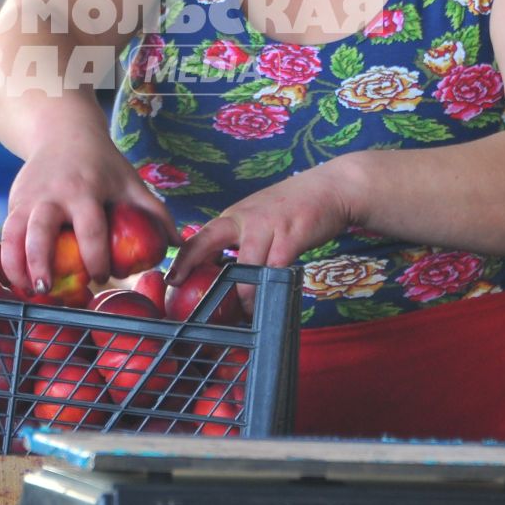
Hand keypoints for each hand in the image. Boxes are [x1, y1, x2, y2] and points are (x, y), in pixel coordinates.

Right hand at [1, 124, 172, 295]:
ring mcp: (28, 197)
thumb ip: (154, 211)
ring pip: (13, 233)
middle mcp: (52, 194)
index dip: (97, 259)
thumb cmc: (102, 164)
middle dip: (40, 262)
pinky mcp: (14, 200)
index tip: (103, 278)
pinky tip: (18, 278)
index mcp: (85, 190)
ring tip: (25, 290)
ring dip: (15, 264)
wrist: (62, 130)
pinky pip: (7, 232)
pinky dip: (8, 257)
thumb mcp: (129, 180)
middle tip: (46, 289)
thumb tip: (177, 244)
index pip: (90, 230)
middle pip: (40, 231)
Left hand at [166, 164, 356, 284]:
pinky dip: (270, 291)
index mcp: (233, 217)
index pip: (199, 237)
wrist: (331, 188)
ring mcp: (266, 227)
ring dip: (243, 297)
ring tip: (244, 316)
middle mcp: (244, 219)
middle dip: (191, 266)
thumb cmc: (294, 207)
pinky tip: (270, 303)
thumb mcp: (259, 217)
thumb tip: (224, 268)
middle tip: (187, 294)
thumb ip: (241, 239)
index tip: (172, 279)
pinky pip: (274, 271)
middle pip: (207, 242)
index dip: (183, 258)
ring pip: (244, 269)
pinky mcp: (290, 237)